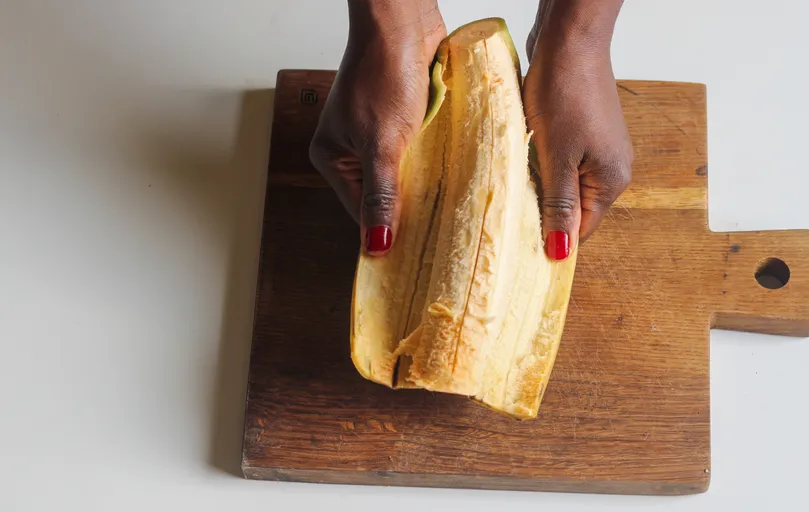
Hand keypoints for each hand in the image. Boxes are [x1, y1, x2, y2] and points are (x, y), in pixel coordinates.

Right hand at [309, 0, 445, 254]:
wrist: (404, 23)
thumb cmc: (382, 72)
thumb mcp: (382, 143)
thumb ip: (381, 195)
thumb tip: (376, 243)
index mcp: (334, 157)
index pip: (360, 210)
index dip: (385, 232)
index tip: (411, 260)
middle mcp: (355, 150)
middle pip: (384, 196)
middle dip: (409, 212)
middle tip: (436, 242)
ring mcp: (382, 136)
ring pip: (407, 177)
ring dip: (425, 189)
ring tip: (447, 217)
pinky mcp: (408, 124)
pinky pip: (422, 156)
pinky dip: (435, 166)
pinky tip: (453, 183)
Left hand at [524, 0, 631, 259]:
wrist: (569, 40)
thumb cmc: (564, 93)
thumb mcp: (556, 157)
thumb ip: (558, 206)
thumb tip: (561, 252)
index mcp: (612, 181)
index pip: (580, 230)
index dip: (551, 239)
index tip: (518, 247)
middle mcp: (611, 169)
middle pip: (572, 210)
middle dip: (542, 214)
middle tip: (507, 217)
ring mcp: (598, 149)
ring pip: (563, 186)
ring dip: (538, 189)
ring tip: (512, 188)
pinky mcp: (582, 132)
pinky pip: (559, 163)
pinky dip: (540, 166)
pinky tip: (521, 161)